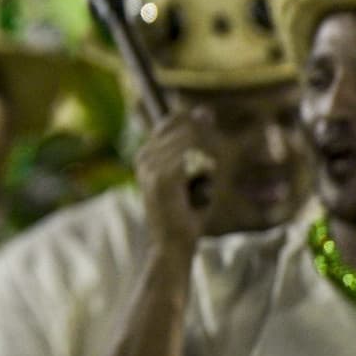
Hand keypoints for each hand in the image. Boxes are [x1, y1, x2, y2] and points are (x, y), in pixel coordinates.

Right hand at [137, 108, 215, 256]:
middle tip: (209, 175)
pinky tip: (200, 191)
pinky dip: (205, 172)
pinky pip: (192, 157)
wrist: (172, 244)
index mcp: (147, 152)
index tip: (210, 152)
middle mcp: (144, 155)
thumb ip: (196, 142)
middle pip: (186, 127)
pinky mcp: (161, 177)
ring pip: (192, 141)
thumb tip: (205, 110)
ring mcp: (150, 165)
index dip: (198, 127)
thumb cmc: (186, 212)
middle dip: (208, 145)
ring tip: (202, 188)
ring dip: (208, 163)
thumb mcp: (194, 172)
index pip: (174, 120)